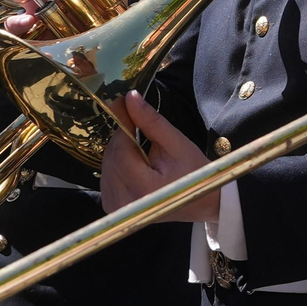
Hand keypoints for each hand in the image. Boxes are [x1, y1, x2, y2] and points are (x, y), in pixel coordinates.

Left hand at [99, 89, 217, 221]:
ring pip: (106, 166)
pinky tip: (132, 160)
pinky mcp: (111, 208)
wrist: (200, 203)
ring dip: (118, 150)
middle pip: (111, 157)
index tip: (123, 102)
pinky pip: (107, 177)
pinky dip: (116, 164)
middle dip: (121, 137)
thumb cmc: (195, 174)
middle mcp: (124, 201)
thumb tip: (130, 97)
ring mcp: (115, 207)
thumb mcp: (178, 145)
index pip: (121, 149)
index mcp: (143, 188)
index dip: (121, 124)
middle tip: (133, 119)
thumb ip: (152, 122)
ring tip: (137, 144)